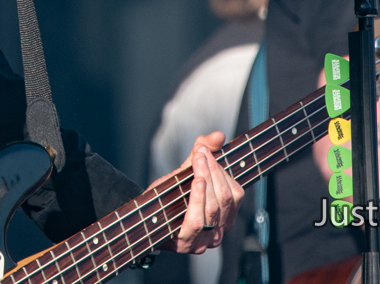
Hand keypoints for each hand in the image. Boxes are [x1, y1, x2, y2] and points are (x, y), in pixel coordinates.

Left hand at [155, 130, 242, 253]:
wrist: (144, 217)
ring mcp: (205, 240)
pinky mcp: (187, 243)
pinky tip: (196, 182)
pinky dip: (198, 198)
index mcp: (225, 216)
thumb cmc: (168, 196)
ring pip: (214, 207)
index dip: (222, 170)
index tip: (206, 150)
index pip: (235, 193)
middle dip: (213, 170)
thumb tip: (218, 135)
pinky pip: (197, 220)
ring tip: (197, 161)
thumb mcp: (186, 171)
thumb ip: (202, 152)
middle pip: (225, 198)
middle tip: (200, 153)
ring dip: (206, 179)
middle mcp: (219, 231)